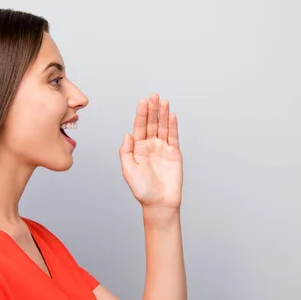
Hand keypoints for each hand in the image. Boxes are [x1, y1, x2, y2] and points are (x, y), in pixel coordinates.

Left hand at [119, 93, 182, 209]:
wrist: (159, 203)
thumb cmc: (142, 190)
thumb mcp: (128, 170)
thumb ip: (126, 152)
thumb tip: (127, 134)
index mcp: (138, 149)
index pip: (139, 127)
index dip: (141, 114)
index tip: (142, 101)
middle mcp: (150, 146)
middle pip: (152, 123)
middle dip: (152, 109)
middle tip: (153, 95)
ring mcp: (163, 149)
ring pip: (163, 127)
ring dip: (163, 114)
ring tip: (163, 101)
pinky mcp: (174, 154)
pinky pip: (173, 137)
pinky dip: (173, 126)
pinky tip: (171, 116)